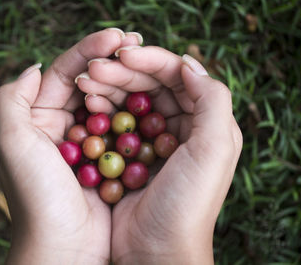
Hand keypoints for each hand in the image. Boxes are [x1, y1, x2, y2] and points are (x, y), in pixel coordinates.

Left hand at [0, 29, 141, 263]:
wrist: (64, 250)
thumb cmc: (37, 197)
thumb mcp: (12, 142)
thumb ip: (12, 98)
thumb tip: (34, 67)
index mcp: (38, 119)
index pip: (63, 72)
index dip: (89, 50)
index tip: (116, 37)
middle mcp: (63, 127)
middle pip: (89, 83)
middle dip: (112, 60)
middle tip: (136, 43)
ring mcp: (90, 143)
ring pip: (110, 102)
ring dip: (126, 82)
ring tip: (146, 63)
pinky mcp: (111, 160)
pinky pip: (125, 128)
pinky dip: (137, 112)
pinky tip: (152, 98)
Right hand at [76, 46, 242, 263]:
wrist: (156, 252)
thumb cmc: (188, 203)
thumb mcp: (214, 149)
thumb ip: (213, 99)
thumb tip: (188, 63)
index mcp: (205, 122)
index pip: (177, 76)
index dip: (150, 60)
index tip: (121, 55)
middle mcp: (181, 127)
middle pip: (150, 85)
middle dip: (122, 72)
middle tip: (93, 69)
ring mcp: (153, 140)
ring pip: (129, 100)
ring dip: (108, 86)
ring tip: (85, 81)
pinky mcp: (130, 154)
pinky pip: (115, 122)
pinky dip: (102, 109)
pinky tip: (88, 102)